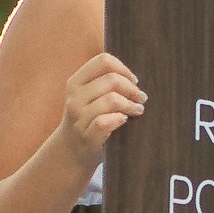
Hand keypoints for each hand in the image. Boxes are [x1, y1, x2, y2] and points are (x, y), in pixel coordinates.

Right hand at [60, 50, 145, 167]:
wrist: (71, 151)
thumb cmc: (88, 119)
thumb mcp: (88, 96)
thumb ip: (104, 82)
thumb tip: (135, 76)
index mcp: (76, 82)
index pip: (103, 61)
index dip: (123, 69)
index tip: (134, 80)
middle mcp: (75, 97)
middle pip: (111, 80)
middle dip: (132, 88)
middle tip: (141, 98)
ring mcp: (79, 117)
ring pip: (111, 100)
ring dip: (130, 105)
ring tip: (138, 110)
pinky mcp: (86, 136)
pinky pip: (104, 122)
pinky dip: (118, 119)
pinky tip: (124, 120)